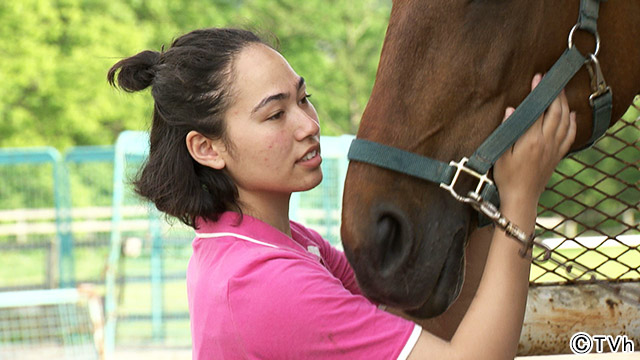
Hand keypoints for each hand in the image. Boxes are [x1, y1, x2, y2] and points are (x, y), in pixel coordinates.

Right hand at [494, 73, 576, 209]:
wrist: (521, 198)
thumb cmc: (506, 177)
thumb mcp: (500, 153)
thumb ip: (506, 130)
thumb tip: (511, 110)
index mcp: (531, 140)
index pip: (537, 110)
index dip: (538, 93)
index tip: (538, 79)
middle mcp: (546, 142)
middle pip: (556, 112)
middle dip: (555, 94)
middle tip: (552, 80)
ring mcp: (554, 149)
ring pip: (565, 121)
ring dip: (565, 104)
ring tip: (561, 91)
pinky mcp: (558, 156)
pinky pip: (569, 135)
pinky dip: (572, 122)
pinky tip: (572, 114)